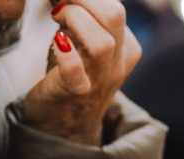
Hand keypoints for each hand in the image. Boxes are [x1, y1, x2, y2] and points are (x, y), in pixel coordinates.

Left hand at [23, 0, 141, 144]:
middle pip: (115, 15)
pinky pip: (76, 74)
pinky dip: (66, 55)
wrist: (64, 122)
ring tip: (57, 19)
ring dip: (73, 20)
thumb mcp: (83, 38)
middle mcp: (118, 62)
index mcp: (127, 46)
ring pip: (102, 44)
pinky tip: (57, 43)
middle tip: (60, 3)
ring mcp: (100, 79)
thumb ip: (82, 13)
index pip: (114, 6)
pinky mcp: (75, 93)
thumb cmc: (70, 73)